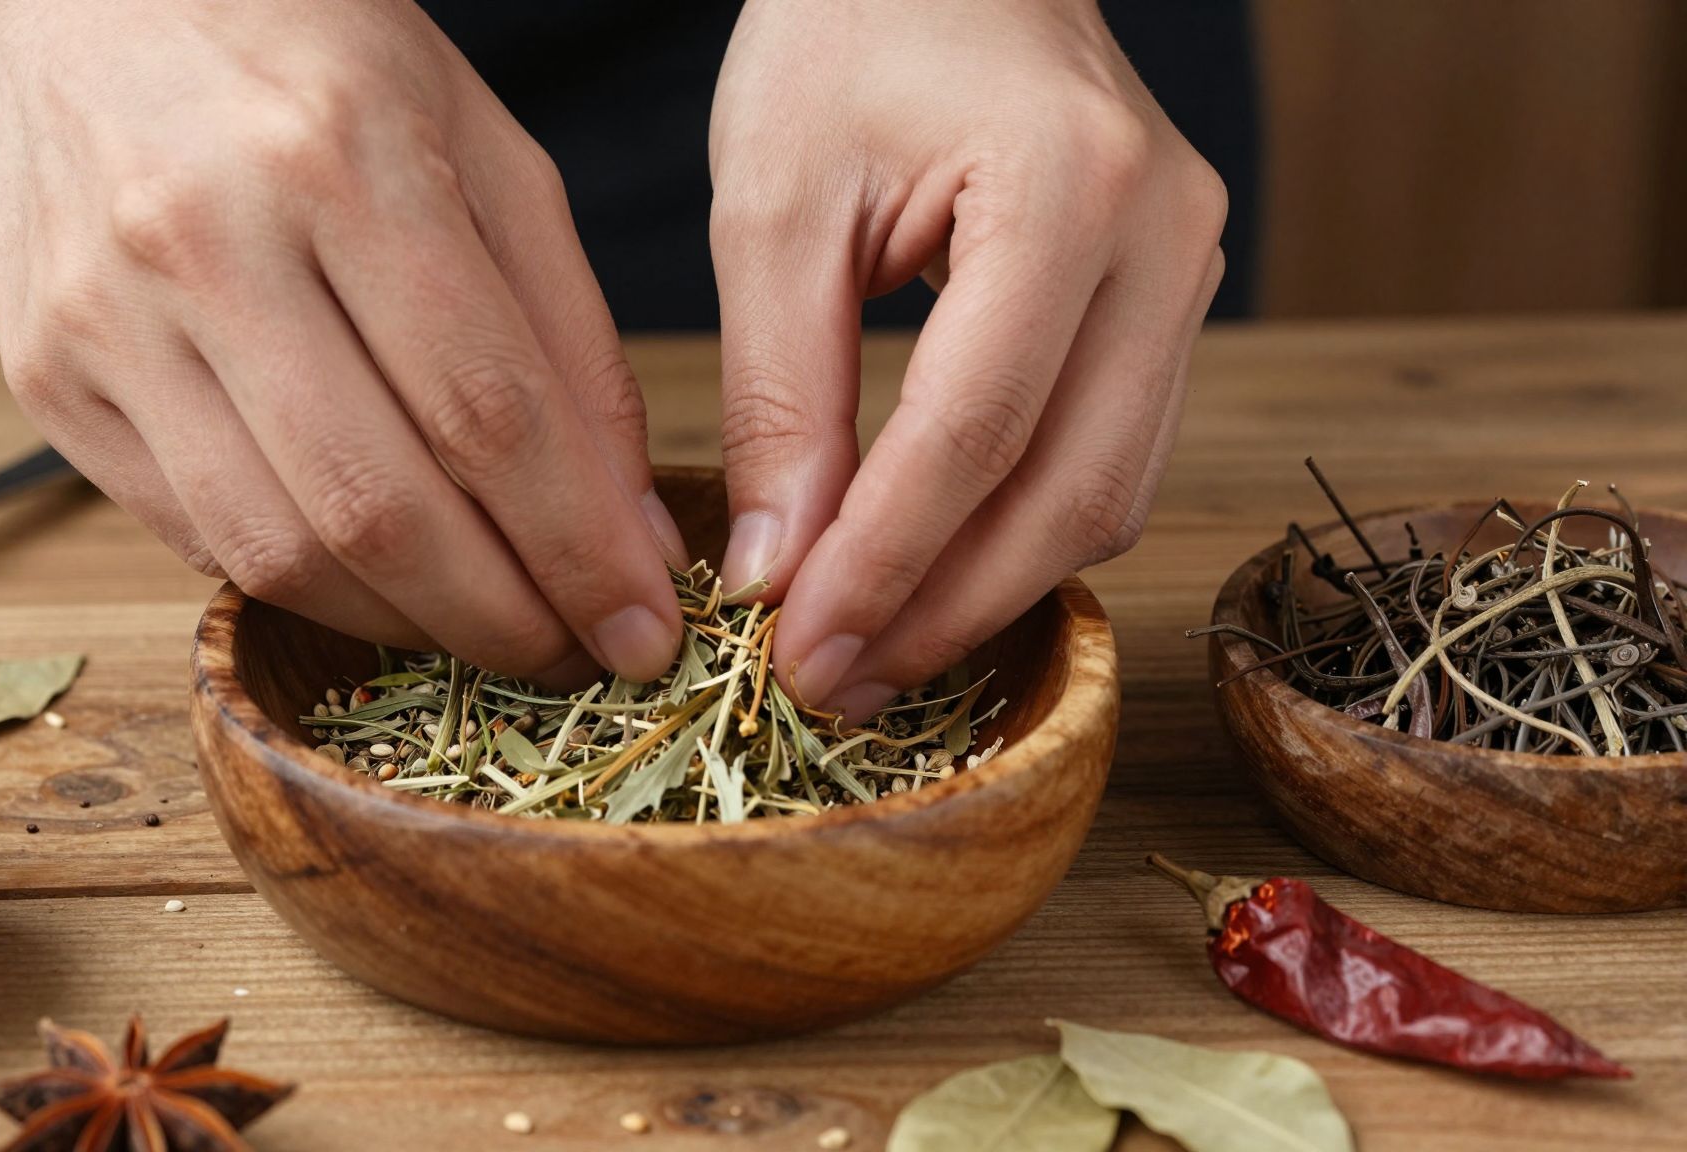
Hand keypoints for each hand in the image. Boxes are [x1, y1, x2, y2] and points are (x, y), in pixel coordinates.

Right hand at [0, 0, 687, 683]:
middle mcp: (205, 242)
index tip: (645, 628)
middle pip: (377, 509)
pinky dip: (307, 583)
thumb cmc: (309, 52)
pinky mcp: (46, 380)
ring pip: (277, 550)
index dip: (580, 549)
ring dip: (407, 628)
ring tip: (488, 627)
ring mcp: (105, 321)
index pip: (487, 414)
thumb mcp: (482, 146)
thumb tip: (627, 525)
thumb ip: (566, 335)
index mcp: (342, 158)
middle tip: (578, 655)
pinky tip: (377, 579)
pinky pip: (194, 534)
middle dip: (503, 618)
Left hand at [709, 0, 1225, 716]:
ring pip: (1112, 493)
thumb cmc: (845, 35)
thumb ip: (780, 394)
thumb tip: (781, 574)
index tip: (799, 658)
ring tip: (870, 647)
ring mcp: (1190, 271)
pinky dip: (1022, 532)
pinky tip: (931, 571)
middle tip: (834, 685)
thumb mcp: (777, 204)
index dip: (885, 565)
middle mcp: (1166, 237)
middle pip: (1073, 490)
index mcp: (1071, 188)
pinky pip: (1114, 455)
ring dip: (990, 590)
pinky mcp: (1171, 301)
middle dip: (946, 609)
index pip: (977, 431)